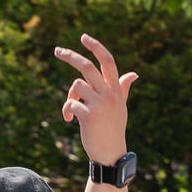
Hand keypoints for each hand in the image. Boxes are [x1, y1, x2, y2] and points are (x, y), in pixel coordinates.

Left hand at [58, 35, 136, 164]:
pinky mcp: (89, 116)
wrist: (111, 154)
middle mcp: (109, 94)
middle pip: (87, 67)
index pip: (107, 61)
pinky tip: (69, 119)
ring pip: (76, 85)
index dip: (96, 47)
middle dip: (70, 56)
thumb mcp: (121, 107)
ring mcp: (99, 104)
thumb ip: (123, 88)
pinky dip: (67, 110)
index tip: (84, 37)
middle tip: (57, 51)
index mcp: (115, 89)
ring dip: (69, 96)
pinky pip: (71, 103)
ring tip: (70, 110)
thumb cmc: (114, 129)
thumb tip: (134, 74)